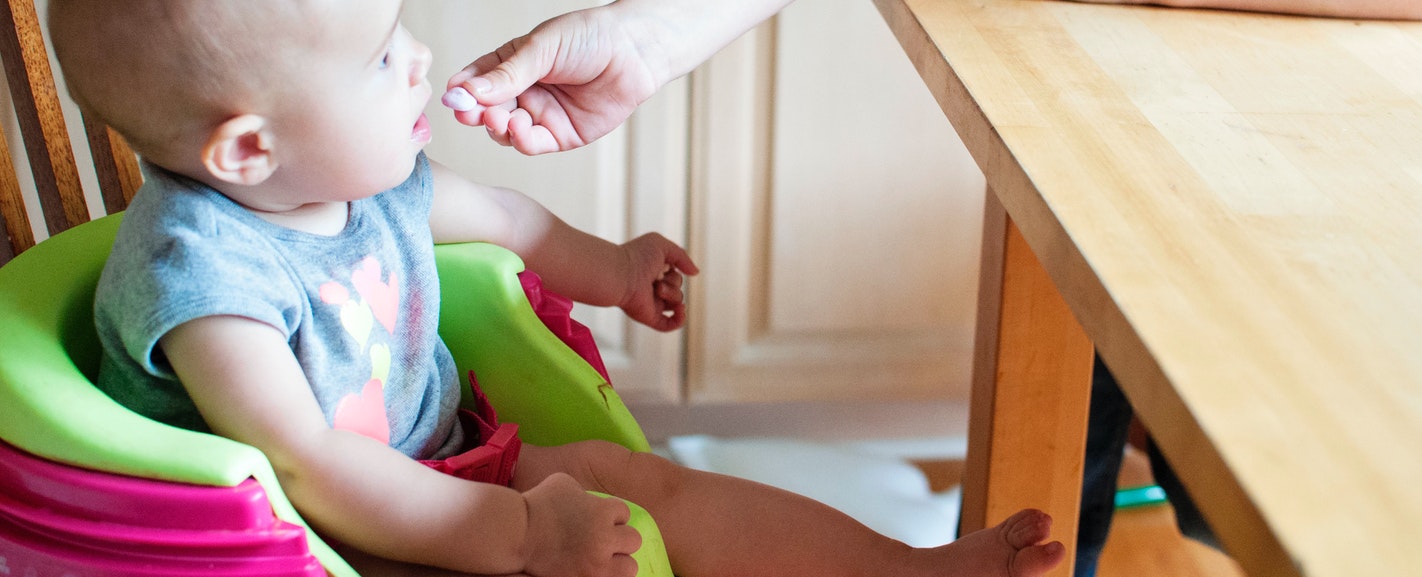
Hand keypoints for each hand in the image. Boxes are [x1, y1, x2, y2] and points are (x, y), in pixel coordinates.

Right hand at [443, 6, 659, 154]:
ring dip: (497, 127)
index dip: (463, 90)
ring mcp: (542, 115)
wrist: (635, 51)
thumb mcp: (542, 49)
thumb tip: (468, 91)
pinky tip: (519, 127)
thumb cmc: (589, 37)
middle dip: (475, 113)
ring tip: (499, 118)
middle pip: (487, 109)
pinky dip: (521, 140)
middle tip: (469, 113)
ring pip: (506, 131)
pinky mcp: (562, 135)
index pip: (477, 80)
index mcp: (513, 65)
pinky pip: (533, 144)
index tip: (452, 96)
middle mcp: (524, 91)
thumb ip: (507, 74)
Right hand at [521, 473, 641, 576]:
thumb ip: (586, 492)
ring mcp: (596, 564)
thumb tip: (591, 501)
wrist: (516, 534)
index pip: (625, 514)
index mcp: (602, 512)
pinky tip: (592, 569)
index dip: (612, 515)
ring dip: (618, 562)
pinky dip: (604, 575)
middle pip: (633, 540)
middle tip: (603, 540)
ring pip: (629, 567)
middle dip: (619, 539)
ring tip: (603, 560)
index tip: (598, 519)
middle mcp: (604, 539)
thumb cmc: (537, 504)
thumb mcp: (564, 483)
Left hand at [617, 233, 698, 331]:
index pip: (675, 275)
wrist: (621, 274)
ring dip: (672, 294)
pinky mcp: (650, 317)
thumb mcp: (662, 245)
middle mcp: (652, 289)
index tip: (662, 264)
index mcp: (653, 273)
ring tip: (656, 288)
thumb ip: (682, 256)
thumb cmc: (637, 256)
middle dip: (673, 282)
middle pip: (678, 288)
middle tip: (656, 277)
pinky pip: (669, 324)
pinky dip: (679, 319)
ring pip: (677, 303)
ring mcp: (652, 304)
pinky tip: (680, 310)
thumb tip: (695, 273)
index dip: (674, 269)